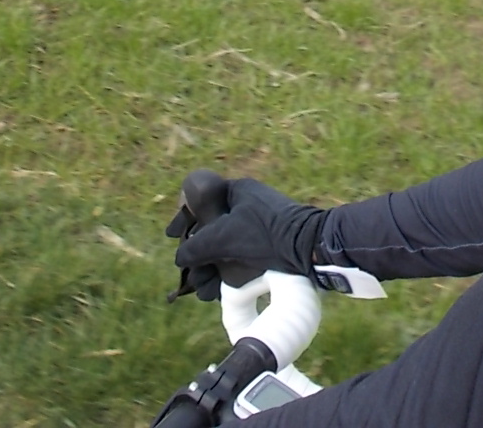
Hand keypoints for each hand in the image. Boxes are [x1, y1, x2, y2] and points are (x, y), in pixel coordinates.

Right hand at [167, 176, 327, 301]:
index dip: (184, 220)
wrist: (310, 249)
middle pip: (211, 228)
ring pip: (225, 246)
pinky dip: (227, 272)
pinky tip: (217, 291)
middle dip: (198, 253)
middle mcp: (247, 205)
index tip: (172, 235)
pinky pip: (239, 256)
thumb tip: (180, 257)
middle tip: (190, 272)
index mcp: (237, 191)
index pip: (201, 202)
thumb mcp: (224, 237)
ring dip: (211, 267)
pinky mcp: (268, 245)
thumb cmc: (265, 235)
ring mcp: (258, 225)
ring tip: (203, 289)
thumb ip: (197, 246)